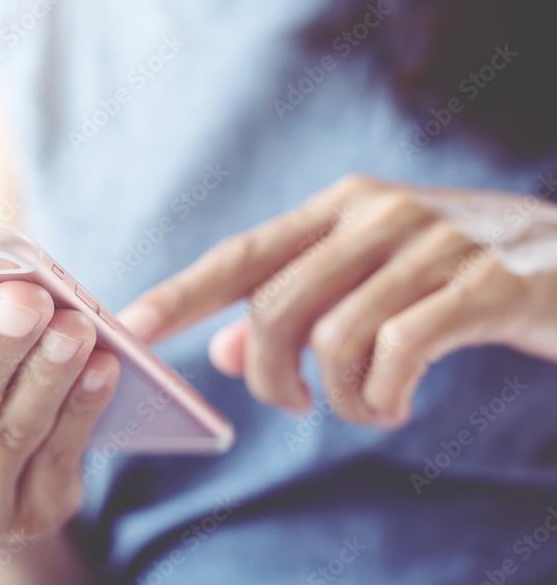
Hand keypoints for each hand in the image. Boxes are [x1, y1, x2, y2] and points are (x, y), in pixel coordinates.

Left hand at [119, 174, 556, 427]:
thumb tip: (230, 352)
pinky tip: (394, 404)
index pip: (242, 254)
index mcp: (338, 207)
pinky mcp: (483, 286)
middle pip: (277, 305)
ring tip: (365, 408)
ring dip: (338, 396)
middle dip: (272, 375)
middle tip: (297, 405)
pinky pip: (399, 351)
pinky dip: (383, 395)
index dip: (183, 293)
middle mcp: (376, 216)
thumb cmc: (452, 272)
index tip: (132, 328)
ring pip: (335, 336)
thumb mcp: (369, 277)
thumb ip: (298, 307)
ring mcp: (432, 246)